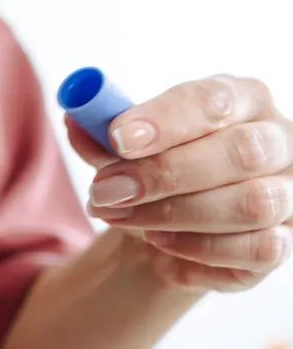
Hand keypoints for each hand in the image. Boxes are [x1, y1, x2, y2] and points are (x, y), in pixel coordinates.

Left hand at [69, 75, 292, 290]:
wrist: (163, 226)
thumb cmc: (150, 168)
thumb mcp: (122, 146)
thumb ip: (101, 133)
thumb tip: (75, 119)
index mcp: (242, 99)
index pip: (215, 99)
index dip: (167, 119)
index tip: (118, 137)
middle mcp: (278, 141)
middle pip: (242, 152)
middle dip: (165, 173)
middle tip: (106, 190)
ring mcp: (287, 193)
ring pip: (252, 204)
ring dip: (175, 214)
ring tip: (122, 216)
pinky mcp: (283, 242)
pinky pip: (258, 249)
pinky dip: (200, 248)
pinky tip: (160, 242)